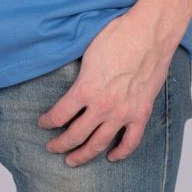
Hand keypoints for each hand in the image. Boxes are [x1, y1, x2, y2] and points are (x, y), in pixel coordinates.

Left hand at [37, 9, 178, 166]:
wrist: (149, 32)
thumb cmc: (118, 34)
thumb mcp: (87, 50)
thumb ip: (78, 72)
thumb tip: (68, 79)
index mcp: (86, 88)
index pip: (60, 114)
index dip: (48, 121)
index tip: (43, 123)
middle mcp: (103, 105)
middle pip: (76, 134)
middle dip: (60, 144)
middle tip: (52, 147)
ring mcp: (123, 112)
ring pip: (99, 143)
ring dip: (84, 155)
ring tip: (72, 160)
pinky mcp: (141, 113)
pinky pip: (130, 141)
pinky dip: (121, 152)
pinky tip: (112, 156)